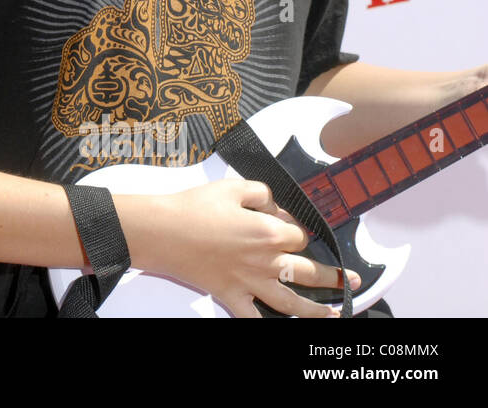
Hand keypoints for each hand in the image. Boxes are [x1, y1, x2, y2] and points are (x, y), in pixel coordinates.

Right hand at [148, 180, 360, 317]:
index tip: (293, 226)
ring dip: (317, 311)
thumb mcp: (231, 186)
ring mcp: (249, 283)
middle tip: (352, 281)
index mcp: (268, 231)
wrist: (161, 231)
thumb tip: (276, 206)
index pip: (300, 235)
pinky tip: (283, 328)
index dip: (299, 229)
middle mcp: (265, 261)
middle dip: (334, 277)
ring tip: (336, 315)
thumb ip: (262, 193)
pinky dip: (267, 325)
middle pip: (309, 272)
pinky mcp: (230, 296)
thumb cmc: (193, 207)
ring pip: (291, 303)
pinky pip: (253, 318)